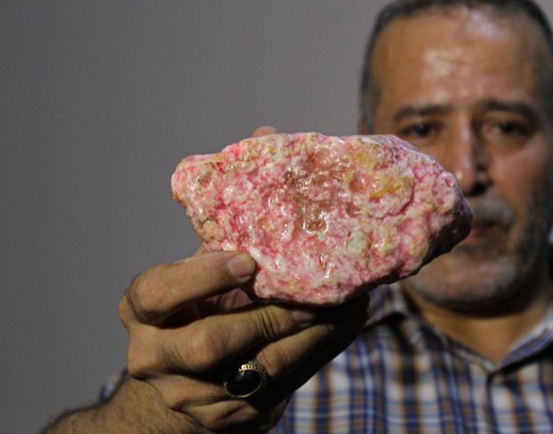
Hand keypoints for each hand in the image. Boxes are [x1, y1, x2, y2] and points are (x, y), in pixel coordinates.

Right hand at [120, 251, 368, 431]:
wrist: (190, 378)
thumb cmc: (203, 307)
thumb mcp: (200, 277)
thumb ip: (222, 250)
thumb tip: (278, 199)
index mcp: (142, 314)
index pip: (156, 294)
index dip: (202, 277)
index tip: (249, 261)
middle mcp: (155, 359)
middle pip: (208, 345)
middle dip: (267, 319)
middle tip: (314, 297)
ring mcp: (191, 396)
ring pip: (257, 370)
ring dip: (311, 336)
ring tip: (352, 305)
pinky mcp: (230, 417)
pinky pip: (284, 385)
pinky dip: (321, 351)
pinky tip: (348, 324)